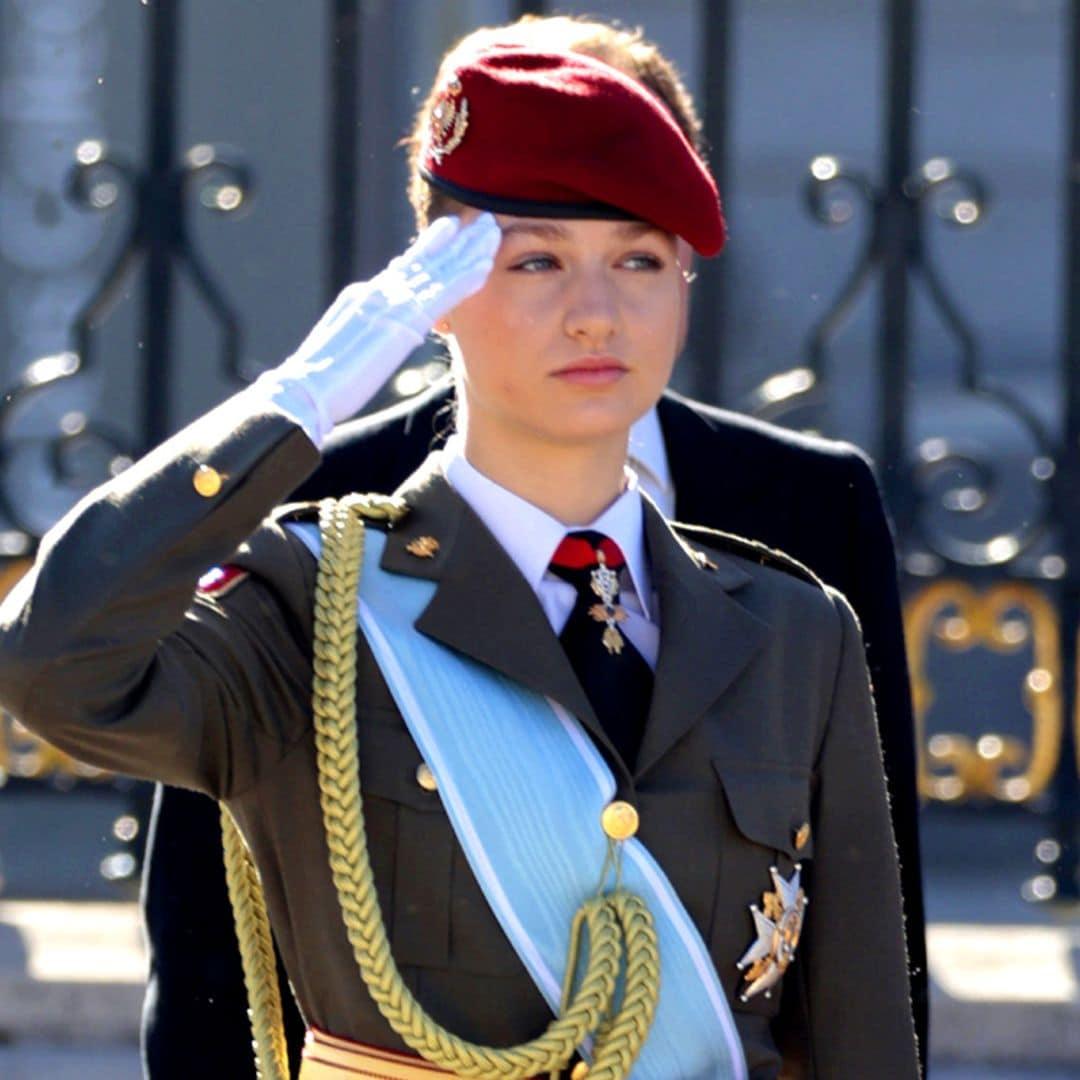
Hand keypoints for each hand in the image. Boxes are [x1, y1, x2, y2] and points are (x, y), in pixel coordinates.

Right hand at [258, 212, 499, 445]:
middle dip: (456, 240)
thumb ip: (365, 320)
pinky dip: (463, 280)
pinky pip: (441, 297)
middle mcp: (380, 292)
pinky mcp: (401, 325)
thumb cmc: (321, 375)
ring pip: (438, 272)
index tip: (451, 229)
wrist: (306, 389)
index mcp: (366, 295)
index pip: (405, 266)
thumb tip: (378, 315)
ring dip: (468, 251)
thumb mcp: (345, 338)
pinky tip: (485, 268)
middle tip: (483, 221)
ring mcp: (391, 305)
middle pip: (426, 260)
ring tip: (492, 232)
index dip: (431, 246)